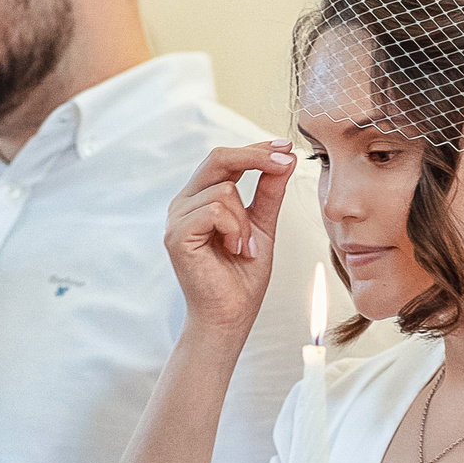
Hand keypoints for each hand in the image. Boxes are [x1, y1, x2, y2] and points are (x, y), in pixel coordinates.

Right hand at [165, 140, 296, 336]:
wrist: (231, 315)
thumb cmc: (243, 275)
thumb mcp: (263, 225)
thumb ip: (269, 191)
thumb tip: (284, 157)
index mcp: (200, 198)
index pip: (224, 159)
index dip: (255, 149)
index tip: (286, 147)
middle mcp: (184, 203)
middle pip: (217, 158)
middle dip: (255, 157)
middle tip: (285, 163)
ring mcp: (176, 218)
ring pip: (224, 190)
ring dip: (246, 221)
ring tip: (245, 247)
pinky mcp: (176, 235)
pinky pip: (216, 210)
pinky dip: (236, 230)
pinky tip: (237, 250)